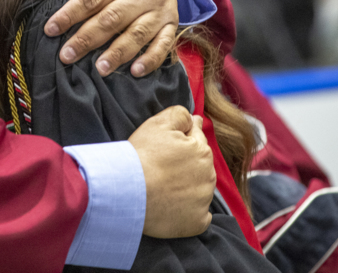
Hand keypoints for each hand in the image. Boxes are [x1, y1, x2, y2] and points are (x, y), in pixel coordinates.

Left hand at [26, 0, 177, 76]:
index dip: (70, 14)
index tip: (50, 29)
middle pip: (113, 18)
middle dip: (88, 38)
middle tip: (67, 56)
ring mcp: (160, 8)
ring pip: (138, 33)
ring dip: (119, 52)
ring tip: (99, 68)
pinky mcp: (172, 22)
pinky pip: (164, 43)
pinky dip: (151, 59)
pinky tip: (135, 71)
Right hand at [129, 107, 214, 237]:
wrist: (128, 190)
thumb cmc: (142, 156)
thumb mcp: (158, 123)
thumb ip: (179, 114)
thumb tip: (193, 118)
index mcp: (202, 151)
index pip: (197, 141)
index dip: (182, 142)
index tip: (169, 148)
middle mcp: (208, 176)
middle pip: (199, 166)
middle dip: (186, 165)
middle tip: (162, 167)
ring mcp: (203, 201)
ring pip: (199, 190)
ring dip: (187, 187)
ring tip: (162, 187)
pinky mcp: (197, 223)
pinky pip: (198, 216)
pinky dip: (188, 212)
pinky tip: (172, 206)